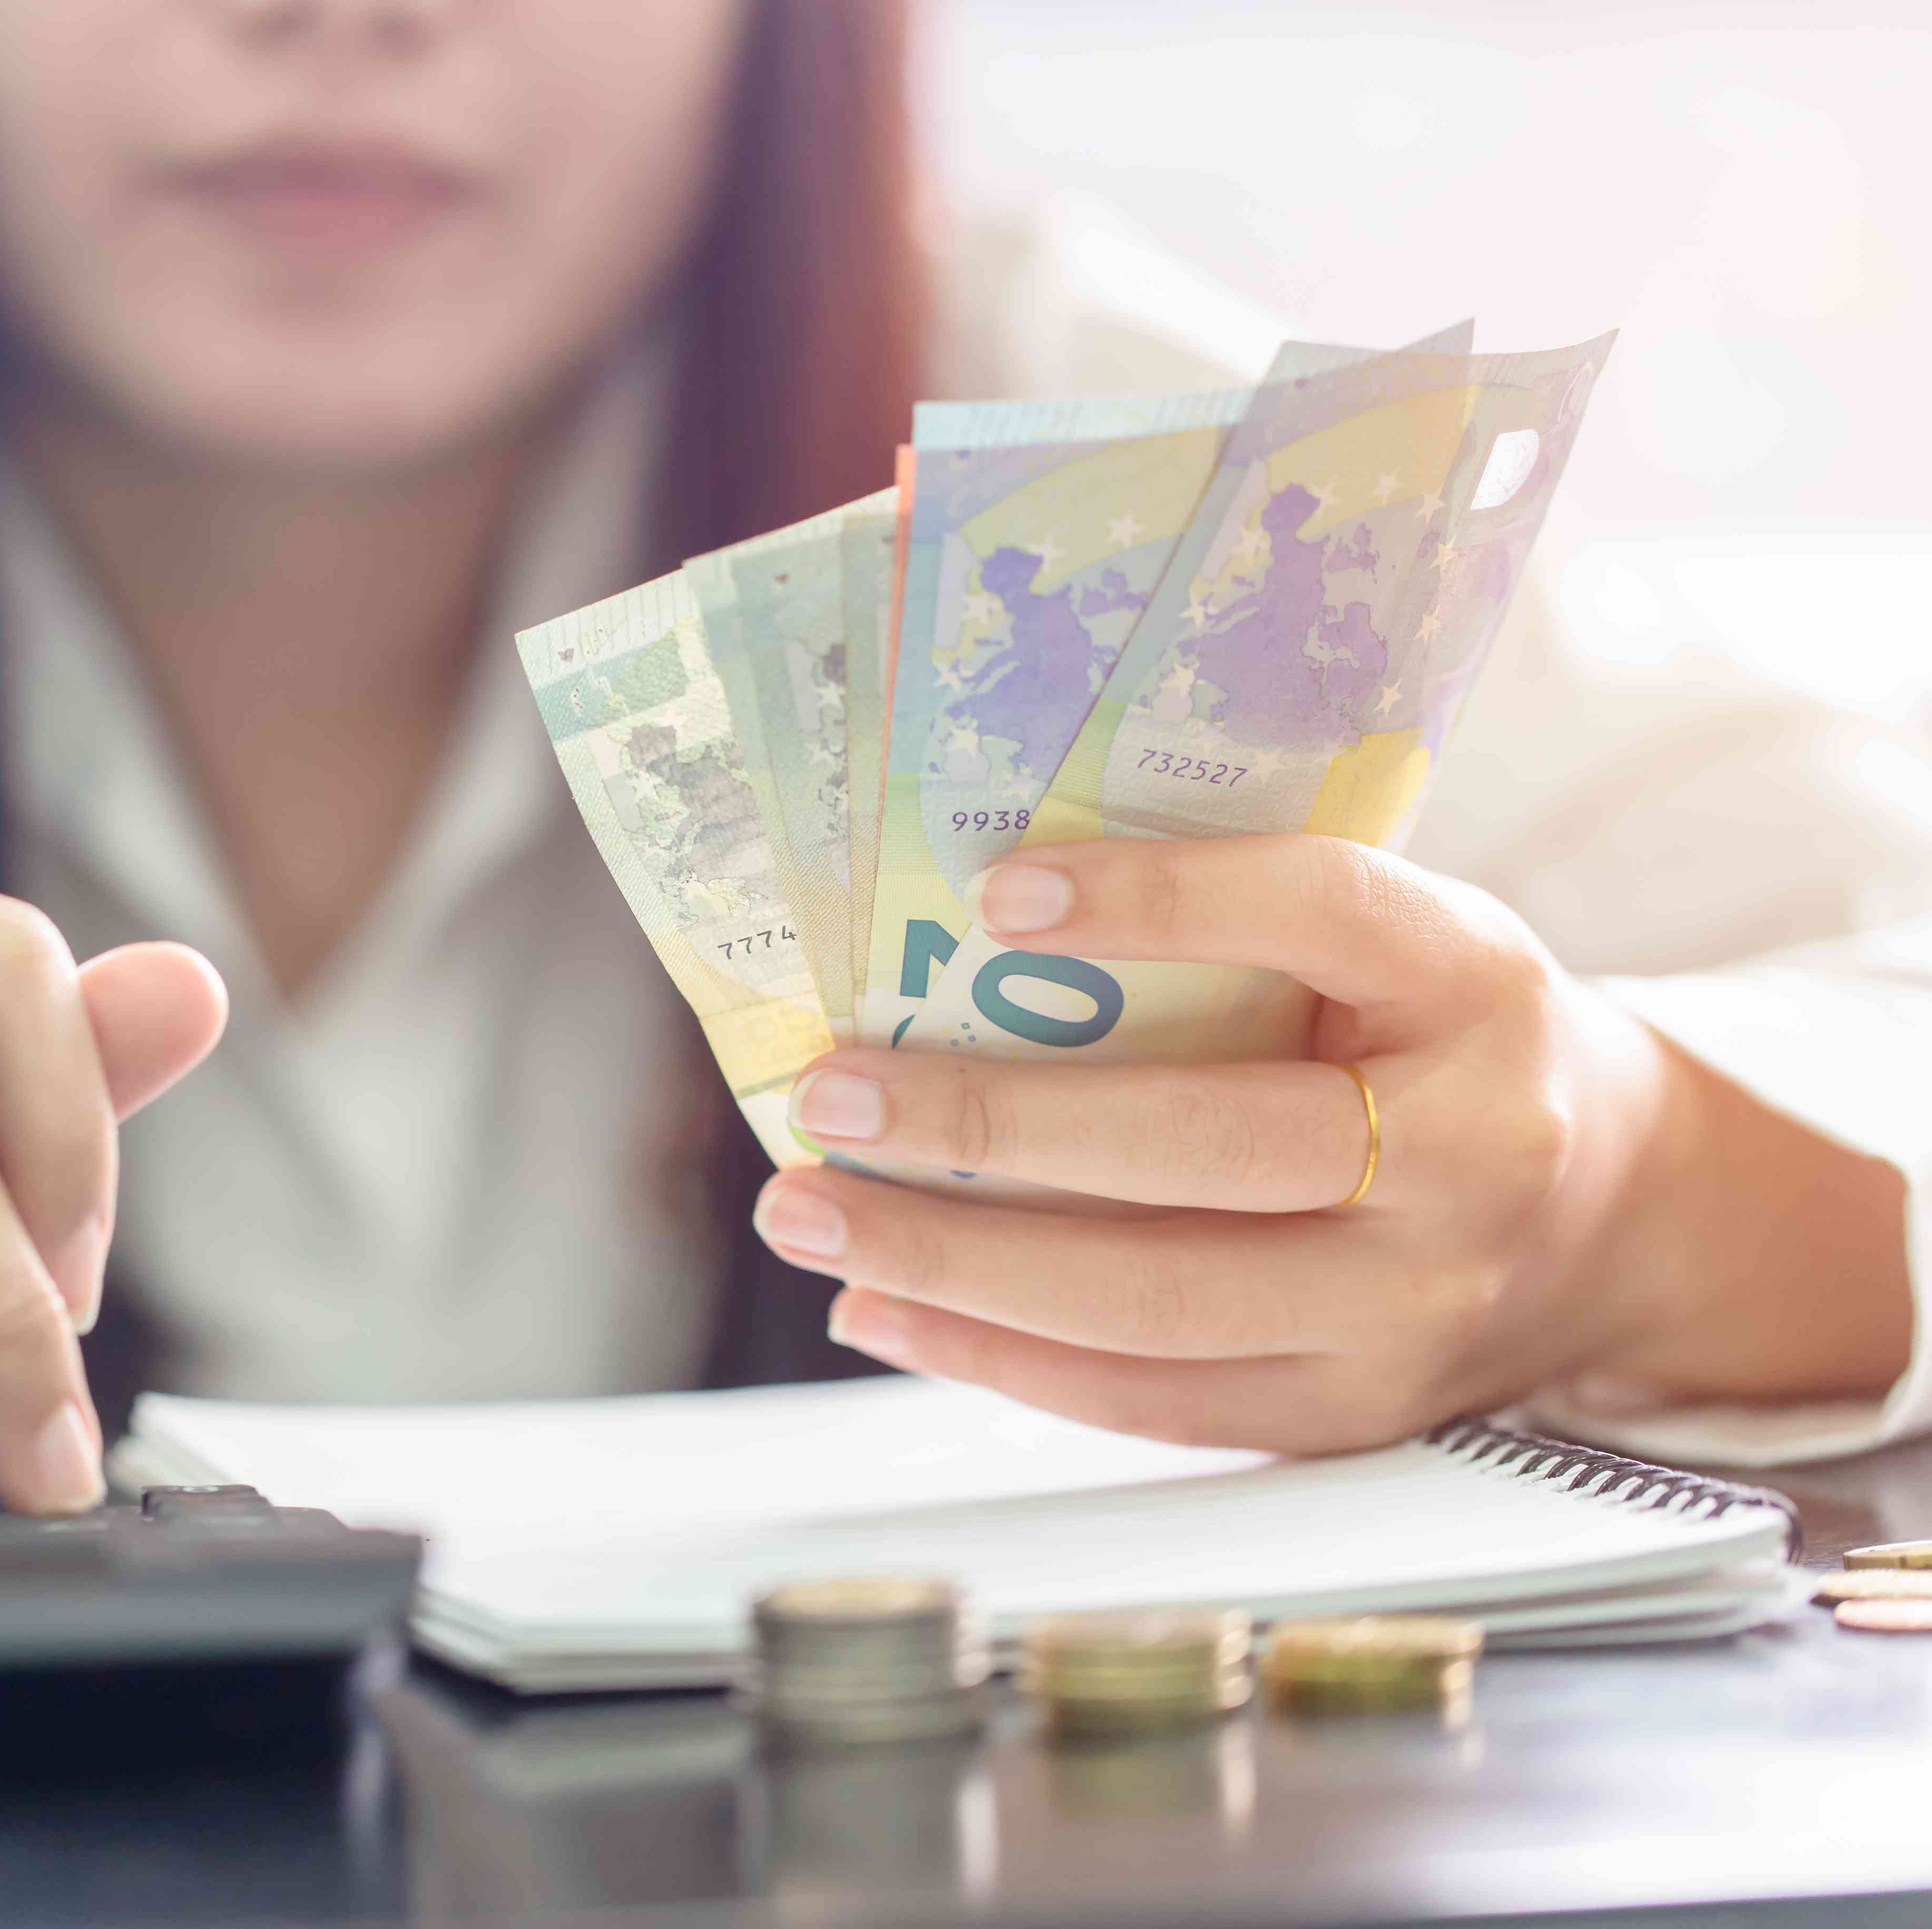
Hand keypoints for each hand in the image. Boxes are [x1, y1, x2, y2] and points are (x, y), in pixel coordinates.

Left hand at [754, 835, 1911, 1452]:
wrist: (1614, 1218)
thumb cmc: (1434, 1044)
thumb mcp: (1395, 947)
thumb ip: (1247, 927)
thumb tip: (973, 924)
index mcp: (1478, 985)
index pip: (1323, 914)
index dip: (1162, 901)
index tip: (995, 893)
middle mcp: (1468, 1152)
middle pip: (1211, 1143)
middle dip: (992, 1123)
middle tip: (834, 1095)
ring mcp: (1414, 1305)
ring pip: (1159, 1298)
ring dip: (957, 1258)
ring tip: (811, 1212)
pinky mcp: (1354, 1410)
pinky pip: (1154, 1400)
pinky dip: (999, 1358)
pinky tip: (882, 1306)